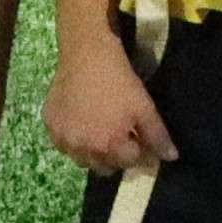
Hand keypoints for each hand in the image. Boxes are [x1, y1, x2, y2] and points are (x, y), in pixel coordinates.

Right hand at [41, 34, 173, 175]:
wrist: (86, 54)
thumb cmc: (119, 81)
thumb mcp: (144, 107)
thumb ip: (158, 136)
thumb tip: (171, 157)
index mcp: (109, 146)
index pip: (129, 162)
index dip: (136, 148)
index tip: (136, 135)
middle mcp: (83, 149)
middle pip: (104, 168)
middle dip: (114, 155)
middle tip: (118, 132)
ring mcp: (63, 139)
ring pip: (82, 159)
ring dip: (92, 151)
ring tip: (98, 128)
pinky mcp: (50, 127)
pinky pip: (63, 144)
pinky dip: (73, 140)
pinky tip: (81, 121)